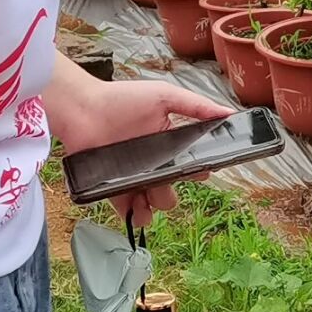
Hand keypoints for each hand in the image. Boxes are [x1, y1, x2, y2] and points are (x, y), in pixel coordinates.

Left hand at [58, 79, 232, 220]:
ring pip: (156, 202)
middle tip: (165, 180)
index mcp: (168, 142)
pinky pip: (130, 209)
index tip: (201, 169)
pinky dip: (136, 214)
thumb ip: (196, 106)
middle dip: (174, 189)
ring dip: (158, 205)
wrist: (82, 109)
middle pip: (175, 187)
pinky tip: (137, 210)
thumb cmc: (122, 98)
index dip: (199, 170)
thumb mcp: (164, 96)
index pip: (191, 164)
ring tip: (150, 199)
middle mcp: (153, 163)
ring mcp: (134, 178)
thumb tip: (229, 113)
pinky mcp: (114, 189)